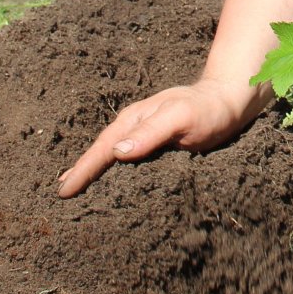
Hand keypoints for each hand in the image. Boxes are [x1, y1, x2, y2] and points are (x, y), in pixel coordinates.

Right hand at [57, 80, 261, 196]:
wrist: (231, 99)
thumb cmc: (207, 108)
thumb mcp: (180, 118)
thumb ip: (151, 133)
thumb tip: (118, 153)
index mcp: (134, 121)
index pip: (102, 151)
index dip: (83, 171)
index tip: (64, 191)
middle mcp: (135, 127)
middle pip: (101, 152)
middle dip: (80, 170)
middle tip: (61, 194)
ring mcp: (145, 135)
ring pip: (112, 155)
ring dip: (94, 170)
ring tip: (76, 187)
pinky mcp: (158, 144)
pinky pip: (128, 160)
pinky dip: (114, 169)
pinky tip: (112, 180)